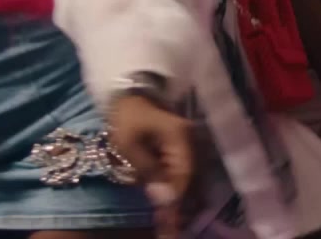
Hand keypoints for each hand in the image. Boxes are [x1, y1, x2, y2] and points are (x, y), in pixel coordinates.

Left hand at [109, 95, 193, 238]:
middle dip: (183, 205)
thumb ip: (148, 171)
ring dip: (183, 200)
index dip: (178, 198)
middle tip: (171, 230)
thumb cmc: (127, 119)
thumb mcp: (130, 145)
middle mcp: (192, 141)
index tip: (170, 222)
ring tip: (173, 223)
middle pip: (192, 179)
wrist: (132, 96)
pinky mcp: (185, 149)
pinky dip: (180, 191)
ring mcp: (191, 145)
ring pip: (192, 178)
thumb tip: (165, 198)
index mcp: (181, 137)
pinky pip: (186, 174)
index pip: (185, 174)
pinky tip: (173, 207)